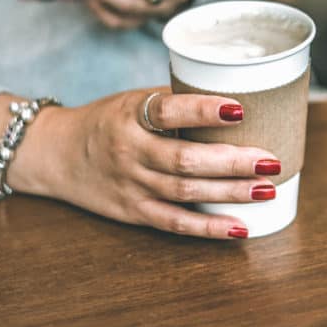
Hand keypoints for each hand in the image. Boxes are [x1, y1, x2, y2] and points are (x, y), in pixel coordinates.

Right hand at [10, 89, 279, 239]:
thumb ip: (176, 103)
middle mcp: (129, 151)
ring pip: (186, 193)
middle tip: (271, 159)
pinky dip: (208, 228)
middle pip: (185, 160)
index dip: (203, 111)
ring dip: (230, 193)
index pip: (167, 111)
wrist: (55, 154)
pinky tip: (240, 228)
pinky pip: (175, 223)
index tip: (240, 108)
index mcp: (129, 115)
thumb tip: (241, 98)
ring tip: (267, 189)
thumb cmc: (108, 120)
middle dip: (233, 162)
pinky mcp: (134, 212)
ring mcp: (132, 185)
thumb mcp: (132, 100)